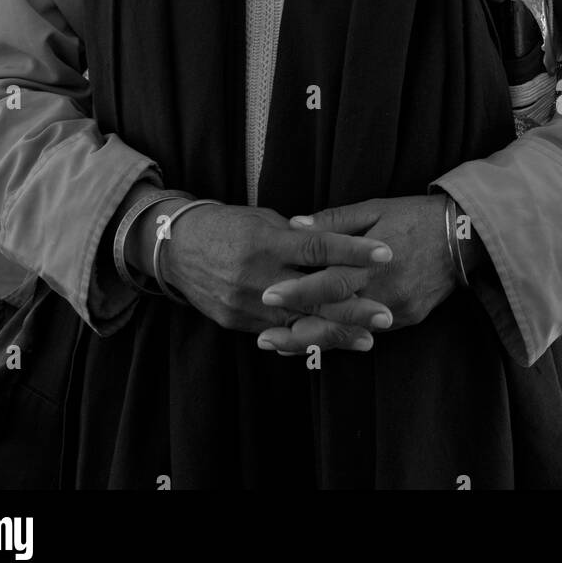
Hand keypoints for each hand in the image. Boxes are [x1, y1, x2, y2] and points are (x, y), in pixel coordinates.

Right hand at [130, 200, 394, 349]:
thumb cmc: (226, 224)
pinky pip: (277, 334)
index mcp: (266, 241)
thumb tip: (333, 245)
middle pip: (313, 295)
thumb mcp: (262, 219)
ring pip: (298, 323)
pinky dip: (304, 339)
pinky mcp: (236, 322)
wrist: (175, 247)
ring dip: (336, 333)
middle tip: (386, 314)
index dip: (353, 251)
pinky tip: (329, 343)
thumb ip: (297, 236)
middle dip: (353, 308)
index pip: (318, 247)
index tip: (386, 253)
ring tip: (368, 339)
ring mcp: (245, 303)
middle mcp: (257, 275)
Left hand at [255, 195, 457, 353]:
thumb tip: (295, 225)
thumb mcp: (374, 208)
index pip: (328, 282)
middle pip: (335, 319)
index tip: (268, 296)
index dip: (297, 291)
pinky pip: (370, 332)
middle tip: (263, 339)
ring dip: (316, 342)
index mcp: (372, 262)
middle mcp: (384, 292)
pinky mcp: (408, 320)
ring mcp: (398, 310)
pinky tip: (318, 341)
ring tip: (282, 346)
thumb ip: (334, 220)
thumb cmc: (414, 216)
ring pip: (350, 333)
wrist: (464, 236)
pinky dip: (343, 337)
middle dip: (298, 332)